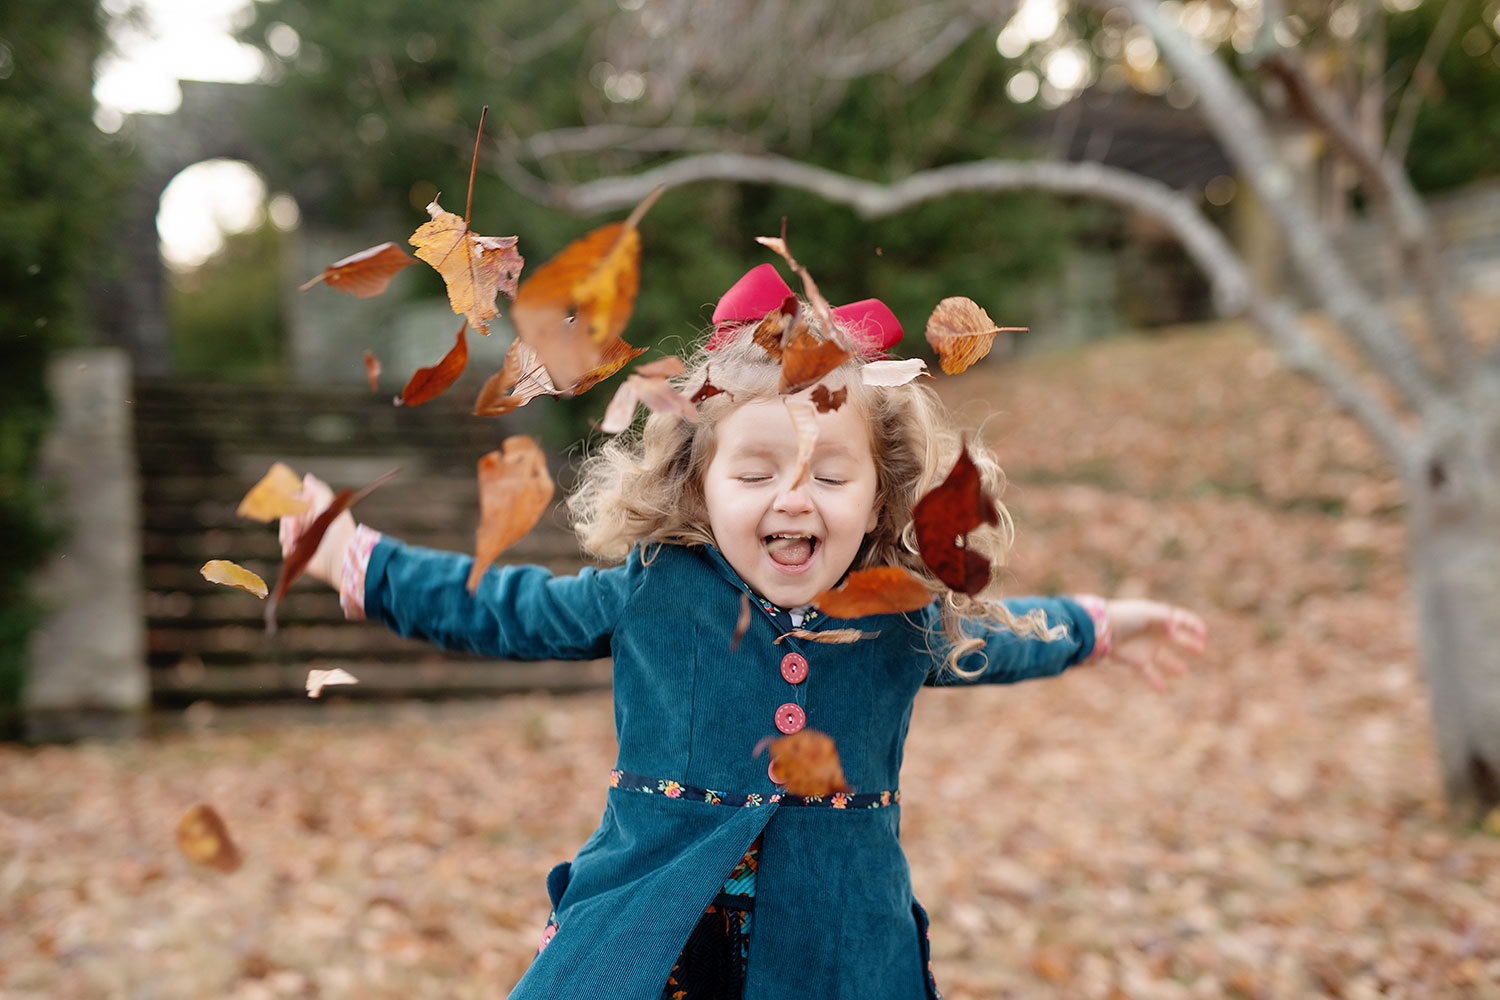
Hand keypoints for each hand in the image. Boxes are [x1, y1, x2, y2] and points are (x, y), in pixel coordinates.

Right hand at [278, 473, 356, 589]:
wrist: (338, 555)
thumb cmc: (337, 529)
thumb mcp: (329, 503)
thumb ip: (318, 489)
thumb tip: (308, 478)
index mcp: (316, 511)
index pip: (294, 503)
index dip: (291, 506)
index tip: (293, 510)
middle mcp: (309, 524)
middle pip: (286, 517)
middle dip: (289, 523)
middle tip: (296, 530)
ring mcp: (304, 539)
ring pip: (284, 532)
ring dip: (288, 535)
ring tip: (298, 541)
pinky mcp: (300, 554)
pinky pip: (286, 547)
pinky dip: (289, 548)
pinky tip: (297, 549)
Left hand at [1098, 599, 1206, 691]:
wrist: (1101, 629)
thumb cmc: (1124, 616)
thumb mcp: (1146, 613)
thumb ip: (1164, 618)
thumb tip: (1175, 628)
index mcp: (1158, 618)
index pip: (1181, 620)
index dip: (1193, 625)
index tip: (1203, 633)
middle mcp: (1154, 634)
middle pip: (1176, 639)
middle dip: (1189, 643)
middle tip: (1200, 649)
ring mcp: (1146, 648)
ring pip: (1164, 659)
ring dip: (1173, 665)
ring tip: (1183, 671)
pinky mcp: (1137, 661)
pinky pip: (1149, 674)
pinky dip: (1156, 682)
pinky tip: (1164, 690)